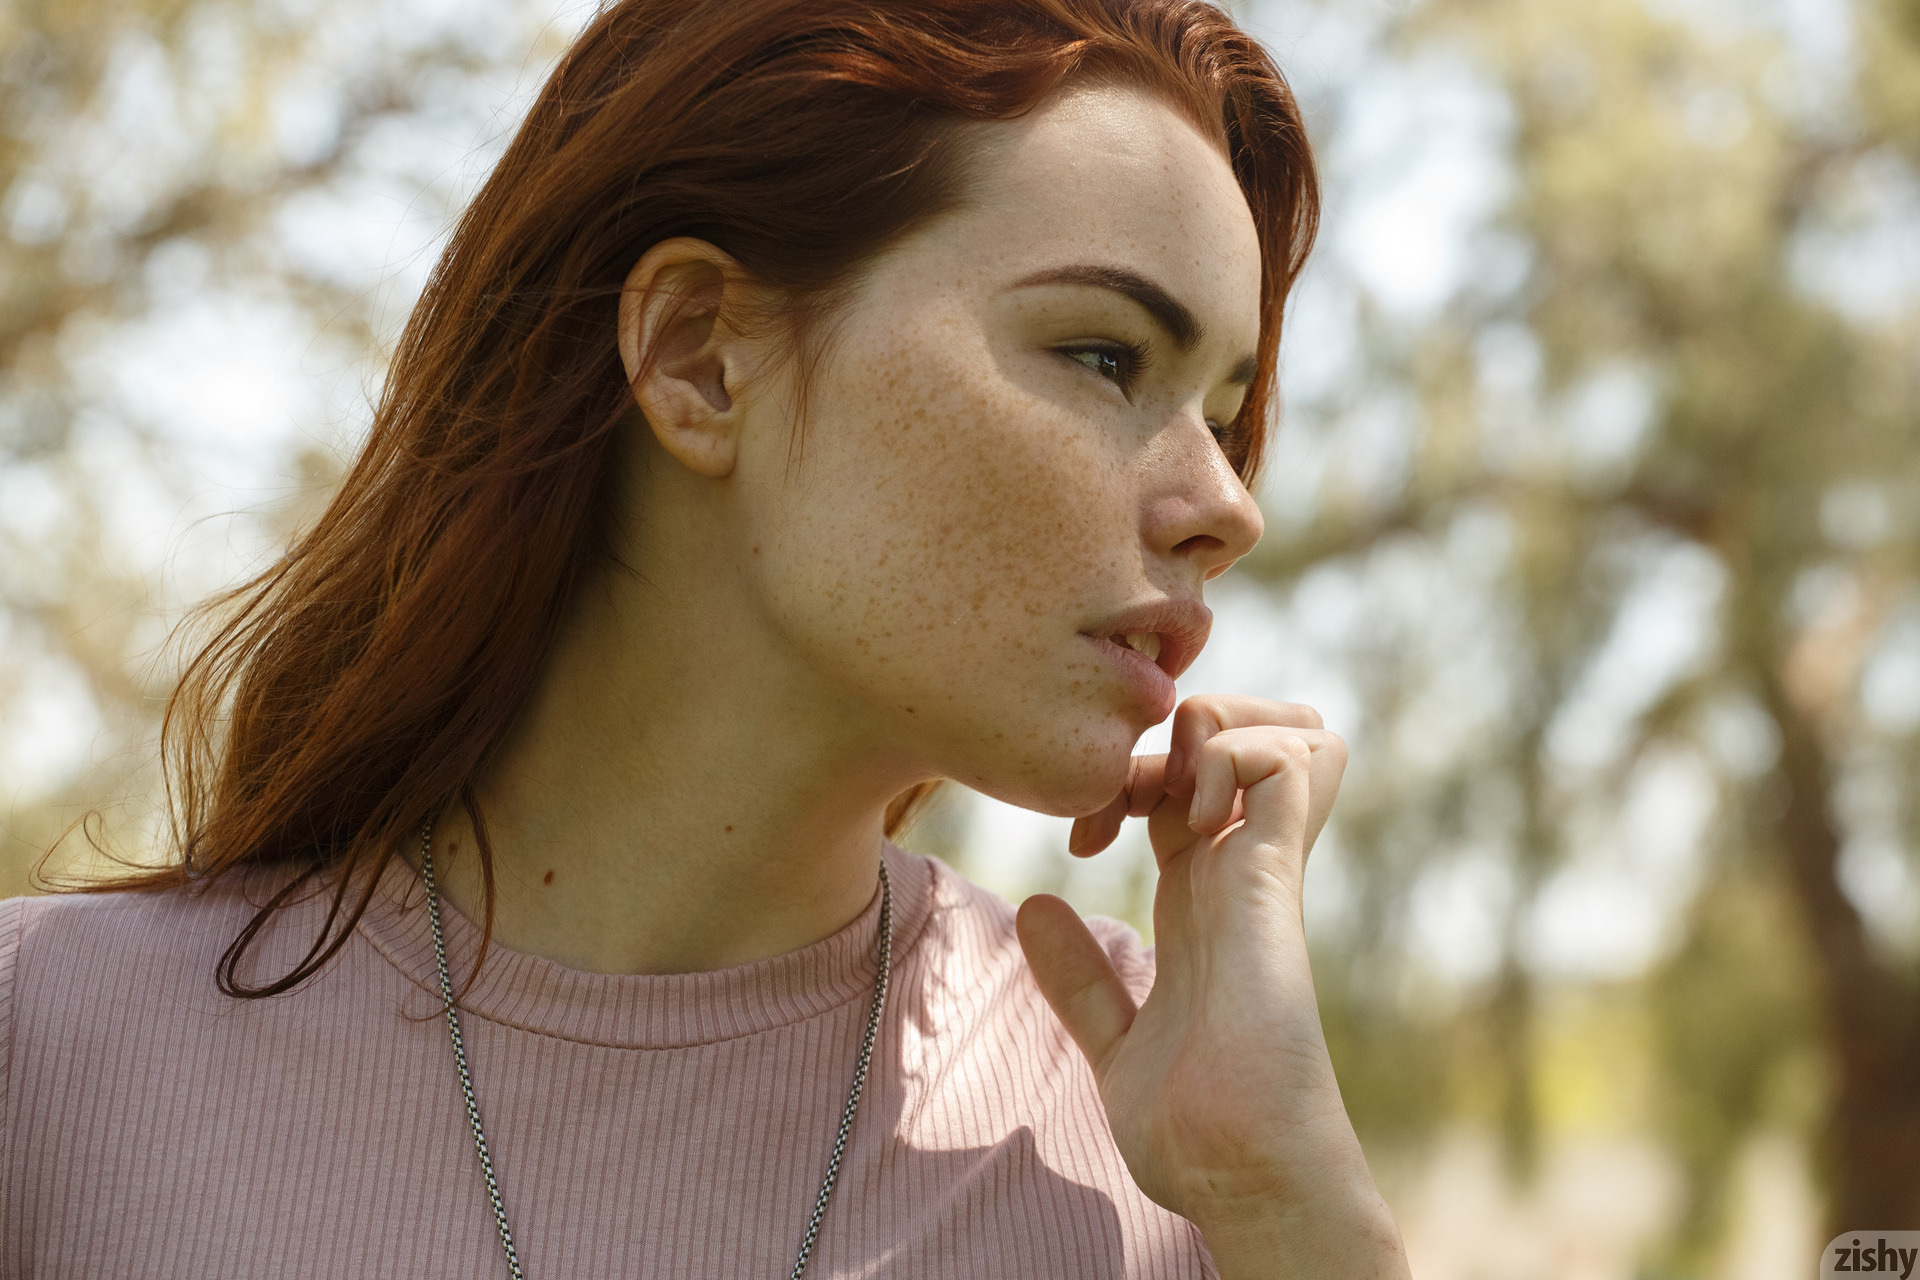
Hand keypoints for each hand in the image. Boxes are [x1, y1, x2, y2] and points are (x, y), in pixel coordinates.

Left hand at [1015, 696, 1407, 1278]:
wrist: (1238, 1174)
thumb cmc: (1193, 1125)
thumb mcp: (1114, 1040)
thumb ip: (1079, 978)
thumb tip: (1034, 907)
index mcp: (1206, 899)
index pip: (1191, 781)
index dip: (1128, 777)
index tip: (1081, 837)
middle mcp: (1241, 874)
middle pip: (1252, 736)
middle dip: (1188, 722)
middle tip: (1123, 786)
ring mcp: (1265, 872)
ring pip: (1293, 732)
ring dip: (1221, 726)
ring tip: (1166, 787)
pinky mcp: (1278, 883)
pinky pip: (1291, 765)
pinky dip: (1235, 754)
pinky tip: (1186, 807)